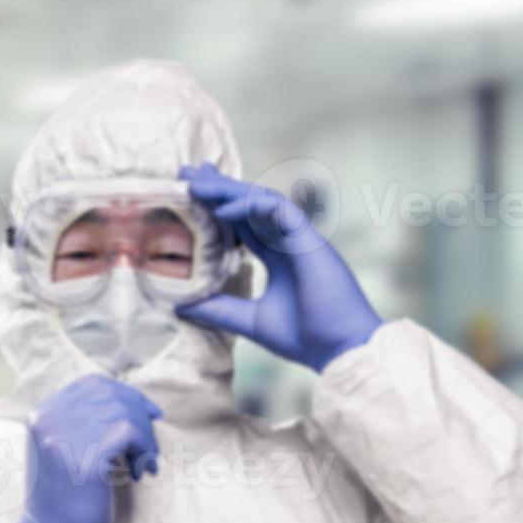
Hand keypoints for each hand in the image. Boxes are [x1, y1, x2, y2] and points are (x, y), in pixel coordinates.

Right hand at [20, 376, 161, 522]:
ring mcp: (64, 439)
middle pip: (112, 395)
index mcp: (41, 415)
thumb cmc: (67, 497)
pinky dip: (145, 449)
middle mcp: (49, 421)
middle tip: (150, 445)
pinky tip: (141, 471)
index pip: (93, 384)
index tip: (149, 413)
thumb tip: (132, 401)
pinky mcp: (85, 459)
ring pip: (124, 412)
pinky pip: (129, 432)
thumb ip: (83, 422)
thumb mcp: (64, 449)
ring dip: (145, 438)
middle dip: (140, 416)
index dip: (127, 393)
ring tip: (143, 464)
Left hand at [174, 163, 382, 371]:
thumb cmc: (306, 337)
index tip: (188, 195)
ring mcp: (300, 238)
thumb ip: (219, 309)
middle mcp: (289, 241)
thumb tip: (179, 305)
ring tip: (195, 183)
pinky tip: (220, 211)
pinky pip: (278, 210)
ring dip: (228, 190)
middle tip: (185, 173)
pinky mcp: (309, 240)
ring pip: (261, 200)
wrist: (342, 349)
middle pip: (249, 204)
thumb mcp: (251, 320)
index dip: (217, 208)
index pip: (244, 224)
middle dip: (218, 187)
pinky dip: (249, 206)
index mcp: (278, 257)